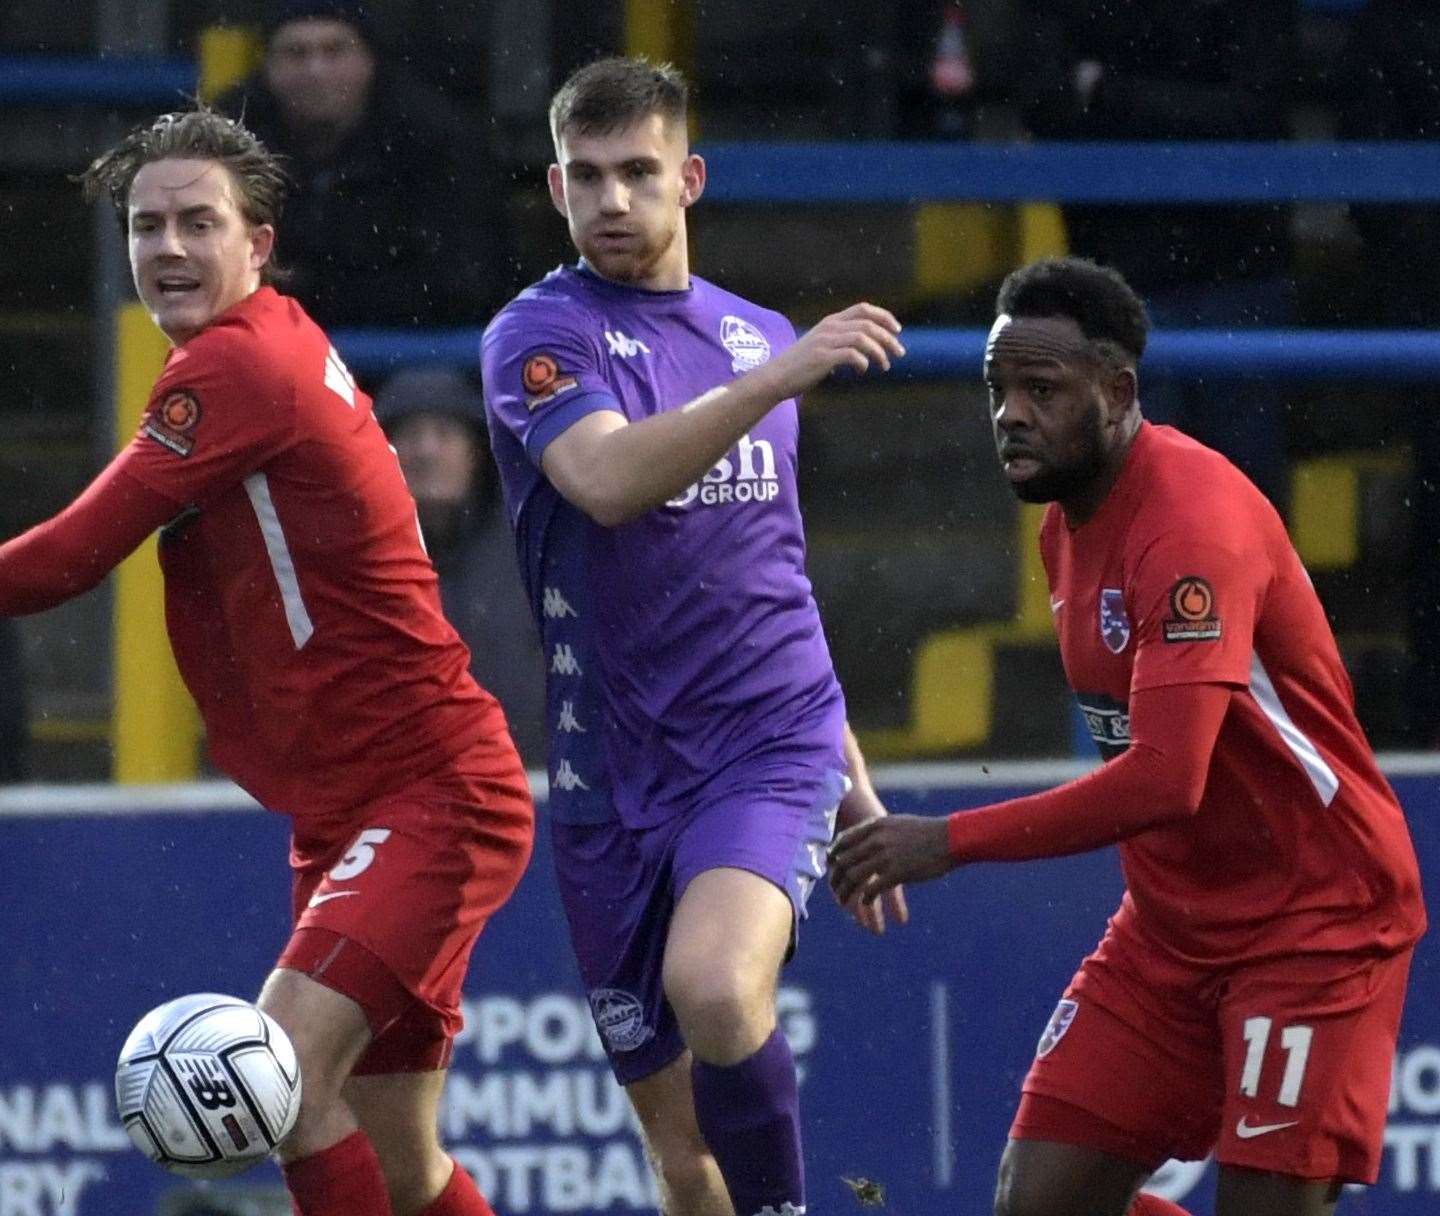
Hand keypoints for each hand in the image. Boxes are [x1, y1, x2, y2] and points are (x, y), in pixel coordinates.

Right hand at [759, 303, 904, 399]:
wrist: (777, 376)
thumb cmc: (801, 365)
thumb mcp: (821, 345)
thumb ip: (840, 342)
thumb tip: (864, 351)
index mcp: (831, 321)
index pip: (863, 309)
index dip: (884, 317)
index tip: (897, 330)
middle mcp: (829, 327)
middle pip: (868, 324)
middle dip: (889, 338)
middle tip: (900, 353)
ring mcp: (825, 341)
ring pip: (863, 338)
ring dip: (880, 352)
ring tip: (885, 366)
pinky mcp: (822, 357)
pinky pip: (852, 355)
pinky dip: (863, 363)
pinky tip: (862, 371)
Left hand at [828, 814, 956, 906]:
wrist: (950, 838)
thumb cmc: (927, 832)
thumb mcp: (898, 823)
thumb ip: (880, 830)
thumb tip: (867, 838)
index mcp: (875, 826)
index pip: (843, 841)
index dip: (833, 855)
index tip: (831, 866)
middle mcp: (876, 840)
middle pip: (844, 861)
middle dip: (835, 878)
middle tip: (834, 889)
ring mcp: (885, 856)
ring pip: (854, 878)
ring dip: (845, 893)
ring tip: (844, 902)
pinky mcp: (896, 873)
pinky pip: (872, 890)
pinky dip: (865, 899)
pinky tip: (865, 904)